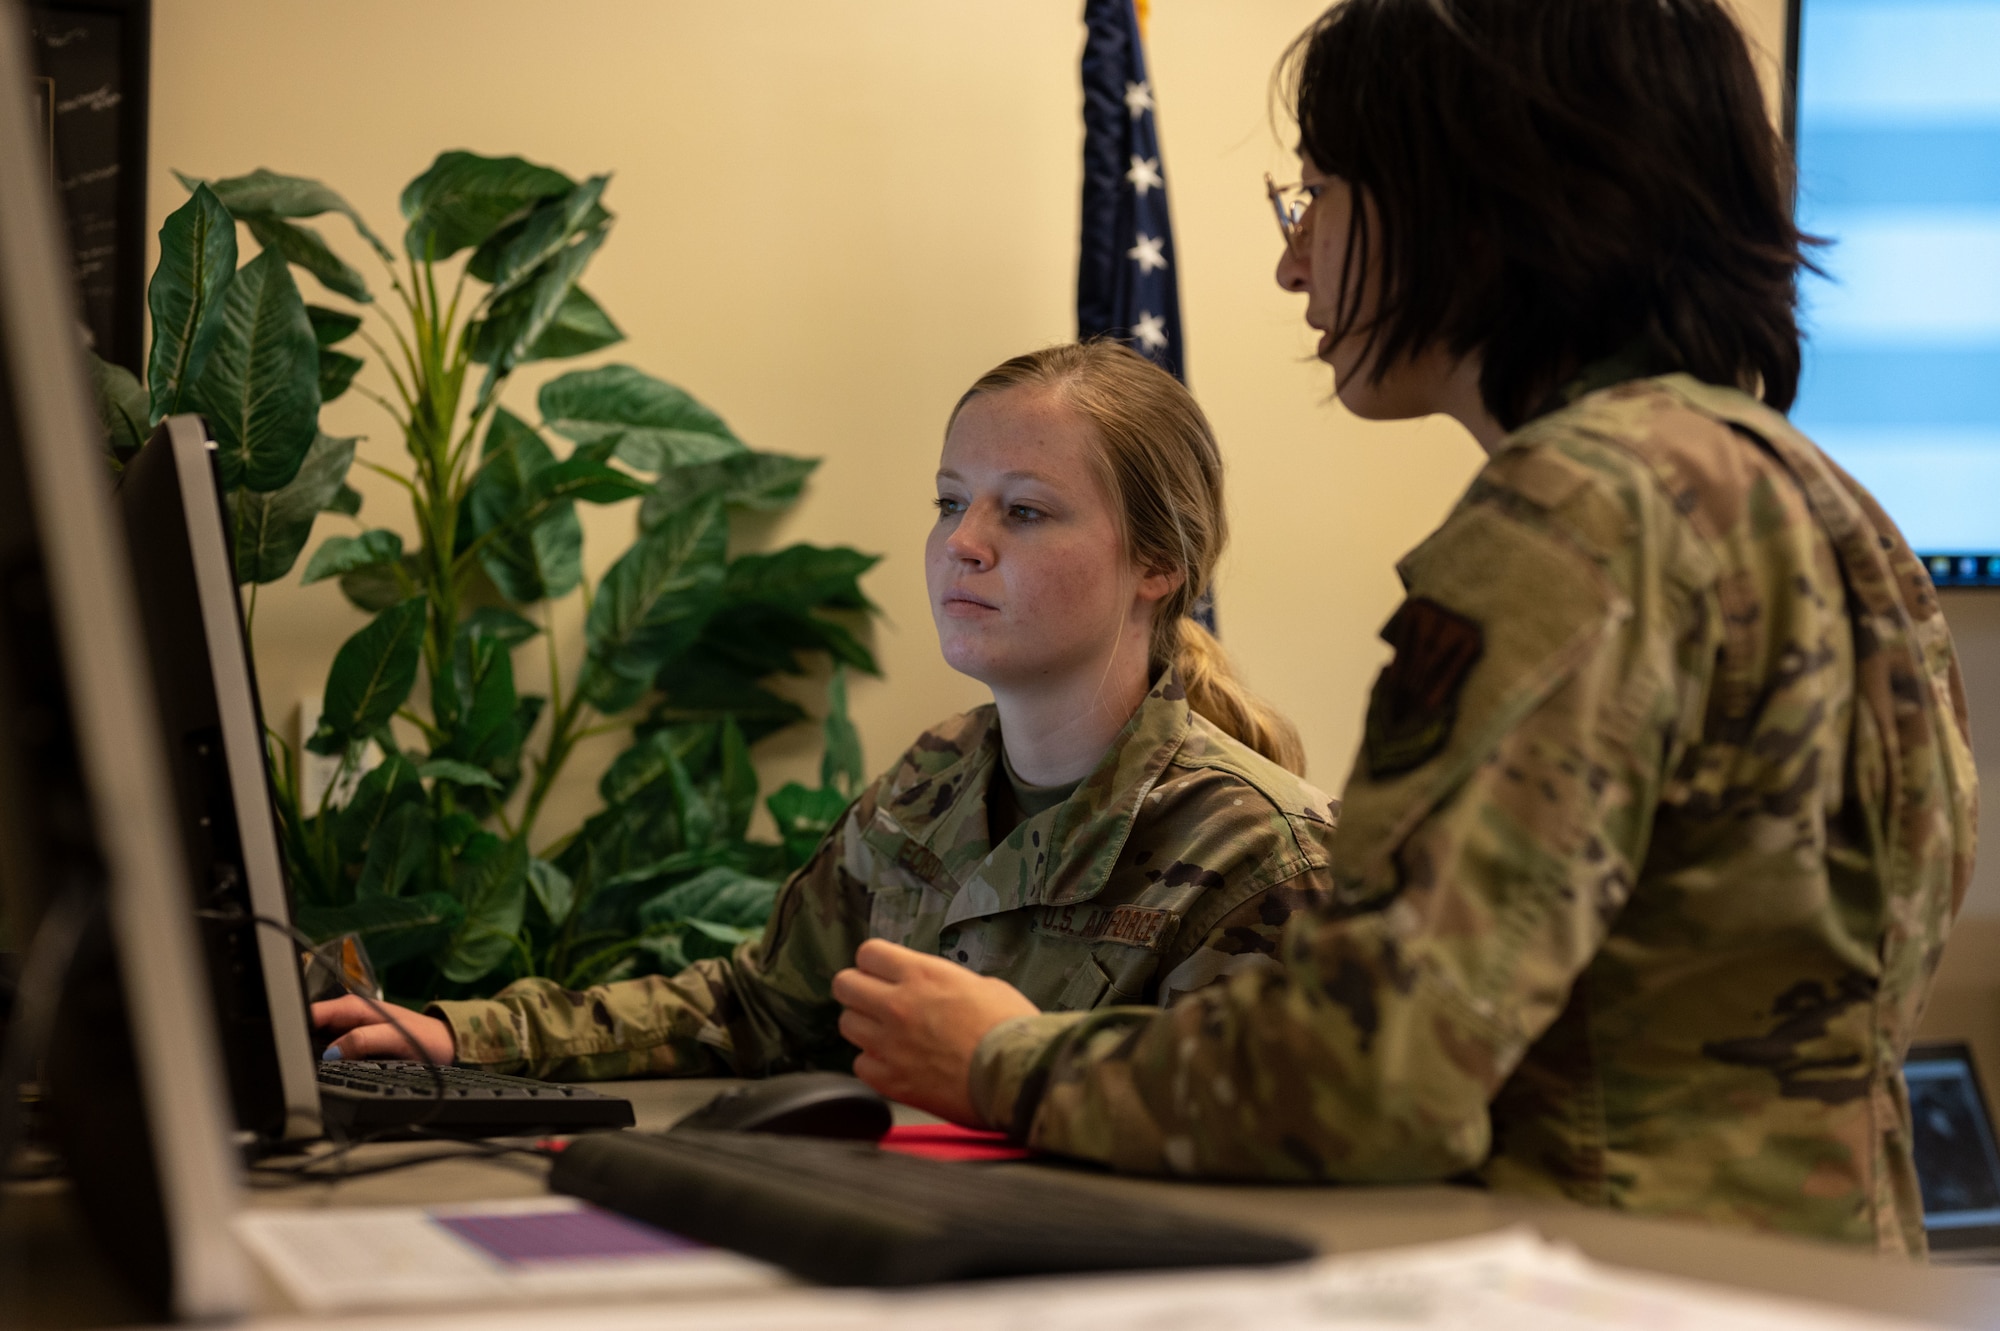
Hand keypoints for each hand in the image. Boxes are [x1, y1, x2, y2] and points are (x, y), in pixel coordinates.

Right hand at [311, 995, 455, 1064]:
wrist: (443, 1045)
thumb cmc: (425, 1038)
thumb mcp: (396, 1038)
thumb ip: (364, 1040)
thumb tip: (332, 1052)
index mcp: (354, 1007)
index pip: (312, 1012)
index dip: (297, 1028)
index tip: (288, 1047)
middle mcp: (348, 1015)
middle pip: (310, 1027)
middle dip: (301, 1043)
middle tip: (297, 1065)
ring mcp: (350, 1029)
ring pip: (318, 1041)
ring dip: (311, 1053)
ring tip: (308, 1070)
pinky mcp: (354, 1042)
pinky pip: (331, 1050)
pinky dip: (325, 1060)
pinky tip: (325, 1071)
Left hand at [831, 939, 1038, 1124]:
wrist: (1017, 1077)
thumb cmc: (1011, 1029)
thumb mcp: (985, 985)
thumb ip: (947, 982)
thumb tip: (937, 989)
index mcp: (922, 975)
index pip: (868, 953)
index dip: (875, 962)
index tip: (883, 971)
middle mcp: (897, 1005)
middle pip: (844, 985)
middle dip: (858, 989)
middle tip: (875, 999)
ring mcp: (889, 1045)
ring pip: (847, 1024)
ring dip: (865, 1026)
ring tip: (888, 1033)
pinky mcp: (890, 1080)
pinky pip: (860, 1064)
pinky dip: (874, 1063)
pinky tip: (896, 1063)